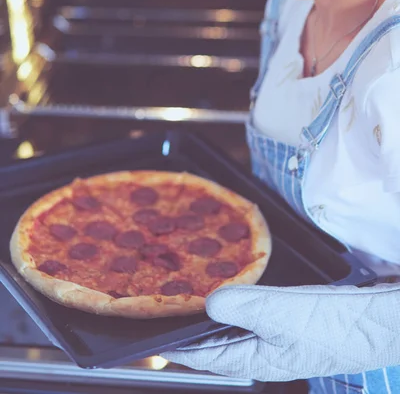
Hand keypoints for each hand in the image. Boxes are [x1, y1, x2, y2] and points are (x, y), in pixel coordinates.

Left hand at [162, 283, 399, 381]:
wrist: (373, 321)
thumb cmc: (334, 329)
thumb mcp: (282, 315)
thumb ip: (243, 306)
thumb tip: (208, 301)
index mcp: (253, 359)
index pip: (201, 356)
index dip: (173, 344)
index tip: (148, 332)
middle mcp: (258, 349)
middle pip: (211, 339)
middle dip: (188, 322)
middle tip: (165, 298)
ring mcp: (271, 333)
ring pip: (229, 322)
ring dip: (210, 307)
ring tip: (189, 285)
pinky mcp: (284, 316)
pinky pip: (249, 307)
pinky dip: (235, 295)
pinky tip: (230, 279)